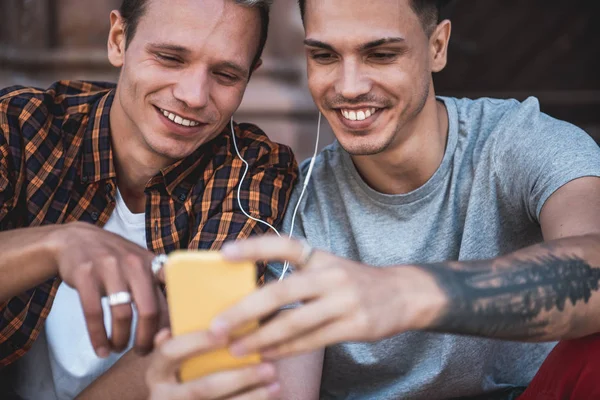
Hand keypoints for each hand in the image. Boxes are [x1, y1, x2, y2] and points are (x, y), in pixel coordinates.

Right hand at [49, 221, 166, 356]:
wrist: (75, 239)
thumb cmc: (114, 259)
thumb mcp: (140, 263)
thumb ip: (157, 284)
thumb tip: (175, 318)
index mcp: (152, 263)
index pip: (172, 293)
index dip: (174, 318)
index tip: (170, 338)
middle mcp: (134, 264)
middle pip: (150, 310)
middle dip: (148, 338)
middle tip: (143, 352)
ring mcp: (109, 268)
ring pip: (122, 314)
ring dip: (121, 339)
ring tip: (119, 348)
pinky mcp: (85, 275)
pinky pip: (94, 313)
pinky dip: (98, 337)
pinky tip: (101, 349)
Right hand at [146, 329, 280, 399]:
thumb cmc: (173, 373)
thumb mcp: (169, 358)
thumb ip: (180, 340)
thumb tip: (188, 319)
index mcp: (156, 370)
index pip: (172, 351)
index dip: (198, 342)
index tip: (225, 334)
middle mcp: (163, 395)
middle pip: (203, 387)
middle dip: (238, 377)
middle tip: (268, 366)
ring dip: (251, 396)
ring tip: (275, 383)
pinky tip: (270, 394)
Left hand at [210, 237, 444, 358]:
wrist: (403, 294)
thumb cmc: (353, 282)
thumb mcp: (328, 268)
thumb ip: (296, 277)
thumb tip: (251, 298)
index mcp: (320, 256)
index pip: (283, 245)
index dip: (253, 247)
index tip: (223, 253)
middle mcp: (331, 275)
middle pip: (281, 291)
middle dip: (245, 310)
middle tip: (217, 326)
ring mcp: (344, 301)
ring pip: (294, 322)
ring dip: (261, 338)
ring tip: (235, 349)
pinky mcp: (355, 325)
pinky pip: (312, 340)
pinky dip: (286, 349)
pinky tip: (267, 355)